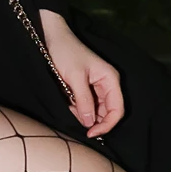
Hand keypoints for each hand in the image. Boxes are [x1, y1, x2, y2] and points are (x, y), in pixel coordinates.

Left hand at [39, 10, 124, 137]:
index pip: (117, 110)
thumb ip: (83, 101)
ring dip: (84, 114)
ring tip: (70, 105)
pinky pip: (87, 105)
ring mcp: (97, 87)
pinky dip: (78, 109)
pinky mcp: (87, 88)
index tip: (91, 133)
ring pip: (96, 111)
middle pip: (108, 112)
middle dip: (94, 120)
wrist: (53, 38)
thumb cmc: (66, 53)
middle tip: (77, 121)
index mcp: (110, 79)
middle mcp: (108, 84)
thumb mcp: (74, 78)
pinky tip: (69, 101)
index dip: (107, 125)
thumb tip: (90, 123)